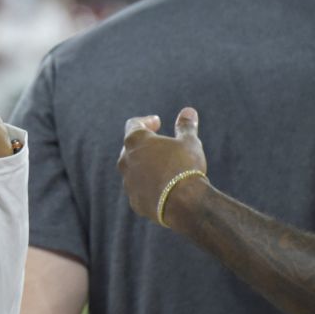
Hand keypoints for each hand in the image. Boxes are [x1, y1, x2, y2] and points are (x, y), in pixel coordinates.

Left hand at [117, 108, 207, 224]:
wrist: (183, 202)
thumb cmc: (184, 166)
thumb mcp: (189, 142)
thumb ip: (186, 126)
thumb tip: (189, 111)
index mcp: (135, 140)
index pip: (134, 124)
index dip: (146, 121)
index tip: (158, 123)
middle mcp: (125, 160)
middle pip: (130, 147)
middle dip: (144, 145)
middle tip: (160, 144)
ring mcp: (128, 182)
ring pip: (133, 170)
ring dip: (145, 166)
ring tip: (164, 168)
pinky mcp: (134, 201)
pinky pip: (139, 190)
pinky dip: (148, 186)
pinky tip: (163, 188)